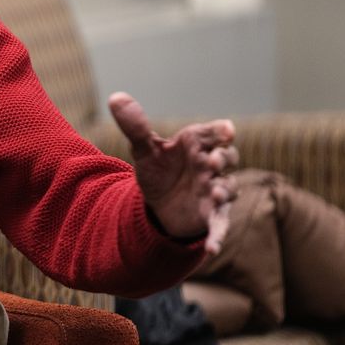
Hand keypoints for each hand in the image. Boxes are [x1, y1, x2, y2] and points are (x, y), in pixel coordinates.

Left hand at [108, 92, 237, 254]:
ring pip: (229, 187)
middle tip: (211, 161)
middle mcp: (211, 165)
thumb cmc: (158, 170)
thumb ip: (134, 126)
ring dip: (225, 190)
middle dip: (223, 158)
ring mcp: (215, 190)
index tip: (226, 130)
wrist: (159, 204)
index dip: (221, 131)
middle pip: (228, 157)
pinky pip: (220, 224)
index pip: (213, 133)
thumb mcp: (144, 149)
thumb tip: (115, 97)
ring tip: (215, 193)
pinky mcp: (213, 215)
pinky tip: (212, 248)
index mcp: (197, 144)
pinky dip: (218, 235)